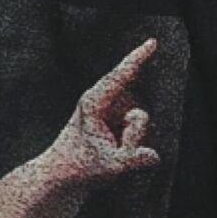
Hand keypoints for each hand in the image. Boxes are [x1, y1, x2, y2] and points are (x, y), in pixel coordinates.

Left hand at [44, 34, 169, 185]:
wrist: (63, 174)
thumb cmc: (79, 168)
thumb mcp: (108, 168)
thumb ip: (132, 160)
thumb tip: (153, 156)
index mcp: (94, 102)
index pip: (121, 76)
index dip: (138, 58)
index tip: (152, 43)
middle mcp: (104, 100)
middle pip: (140, 114)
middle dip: (134, 138)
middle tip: (112, 154)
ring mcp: (112, 108)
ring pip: (141, 123)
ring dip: (131, 141)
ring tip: (109, 152)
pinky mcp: (117, 117)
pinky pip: (140, 129)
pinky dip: (132, 143)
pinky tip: (114, 149)